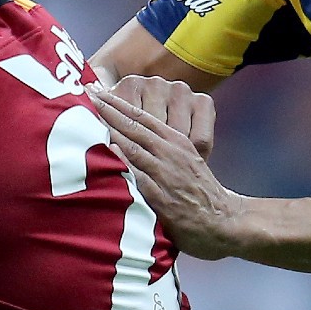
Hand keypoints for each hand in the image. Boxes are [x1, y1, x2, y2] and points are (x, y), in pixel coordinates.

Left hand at [88, 86, 245, 259]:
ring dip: (109, 130)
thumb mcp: (184, 161)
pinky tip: (108, 153)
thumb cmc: (199, 192)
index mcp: (175, 142)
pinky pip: (140, 178)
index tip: (95, 88)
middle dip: (107, 109)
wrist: (226, 220)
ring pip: (133, 146)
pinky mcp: (164, 199)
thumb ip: (160, 149)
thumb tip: (128, 138)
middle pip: (133, 125)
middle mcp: (170, 153)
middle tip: (84, 93)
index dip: (117, 101)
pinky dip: (123, 164)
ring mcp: (167, 174)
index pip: (141, 115)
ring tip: (86, 116)